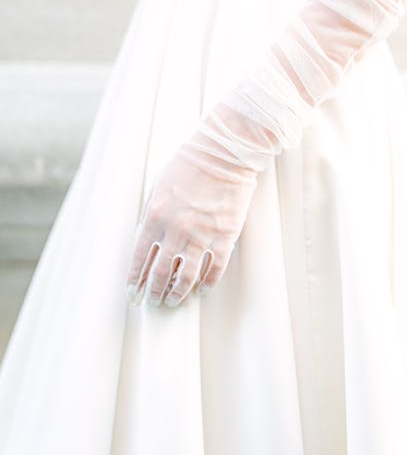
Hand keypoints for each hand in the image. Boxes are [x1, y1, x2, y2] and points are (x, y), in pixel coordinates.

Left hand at [126, 133, 257, 307]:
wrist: (224, 153)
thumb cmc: (190, 162)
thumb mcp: (159, 185)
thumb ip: (152, 212)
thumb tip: (149, 238)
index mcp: (155, 216)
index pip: (140, 257)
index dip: (135, 278)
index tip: (133, 292)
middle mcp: (176, 230)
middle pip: (160, 272)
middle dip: (154, 291)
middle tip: (153, 302)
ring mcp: (202, 235)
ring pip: (186, 276)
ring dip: (178, 292)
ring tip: (174, 301)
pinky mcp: (225, 236)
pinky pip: (215, 268)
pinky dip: (207, 282)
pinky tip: (202, 289)